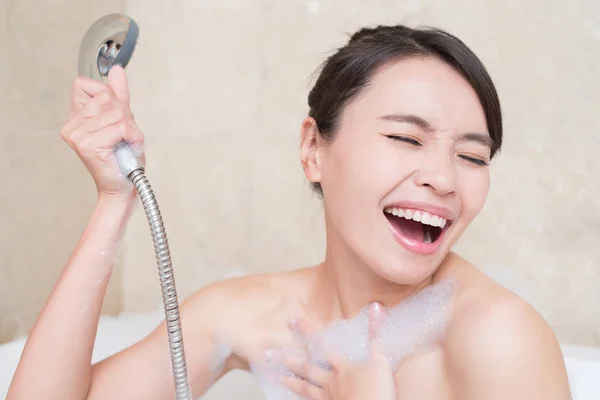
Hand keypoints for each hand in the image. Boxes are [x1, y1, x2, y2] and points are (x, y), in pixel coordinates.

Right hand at [60, 66, 144, 199]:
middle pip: (107, 98)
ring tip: (125, 144)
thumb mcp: (122, 120)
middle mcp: (71, 126)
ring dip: (131, 128)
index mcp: (75, 118)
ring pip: (117, 113)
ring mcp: (77, 136)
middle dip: (124, 115)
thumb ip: (118, 95)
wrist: (123, 186)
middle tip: (123, 136)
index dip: (109, 97)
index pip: (86, 85)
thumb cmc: (122, 157)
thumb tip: (116, 70)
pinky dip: (133, 136)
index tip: (114, 119)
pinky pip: (121, 127)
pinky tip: (127, 148)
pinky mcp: (88, 145)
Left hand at [278, 303, 395, 399]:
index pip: (320, 344)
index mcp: (341, 367)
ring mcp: (328, 398)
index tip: (292, 320)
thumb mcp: (380, 359)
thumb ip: (376, 332)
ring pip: (304, 389)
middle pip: (306, 368)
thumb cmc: (376, 390)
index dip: (307, 331)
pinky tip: (292, 398)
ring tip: (272, 377)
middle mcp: (330, 381)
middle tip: (268, 354)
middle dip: (288, 360)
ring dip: (288, 382)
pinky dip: (300, 399)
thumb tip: (376, 306)